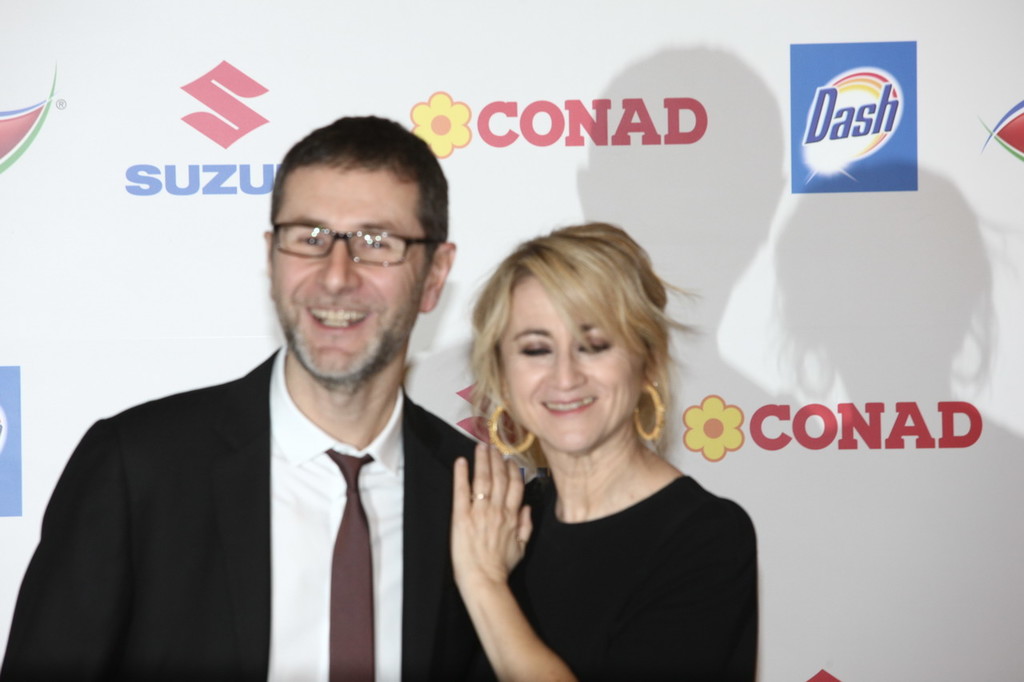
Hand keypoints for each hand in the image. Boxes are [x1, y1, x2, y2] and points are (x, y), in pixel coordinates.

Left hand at [451, 443, 532, 589]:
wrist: (484, 580)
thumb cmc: (501, 567)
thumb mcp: (522, 548)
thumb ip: (526, 526)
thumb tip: (527, 508)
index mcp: (512, 516)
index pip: (514, 486)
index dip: (512, 470)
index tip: (509, 459)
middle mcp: (497, 510)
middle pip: (499, 478)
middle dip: (497, 460)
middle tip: (493, 446)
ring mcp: (480, 512)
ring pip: (483, 480)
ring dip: (483, 461)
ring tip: (481, 447)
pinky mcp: (462, 517)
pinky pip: (462, 491)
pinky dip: (462, 475)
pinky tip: (461, 462)